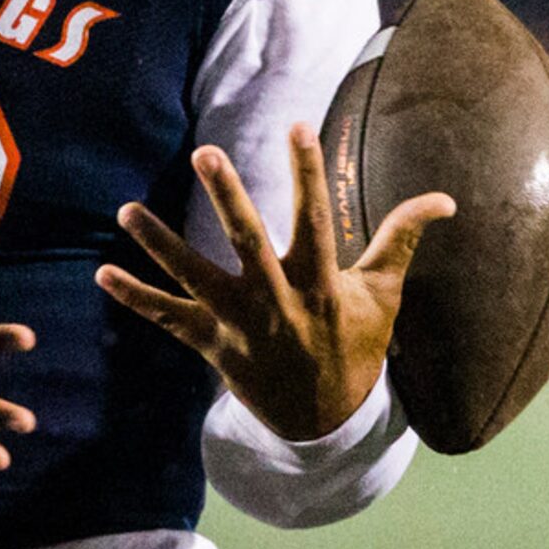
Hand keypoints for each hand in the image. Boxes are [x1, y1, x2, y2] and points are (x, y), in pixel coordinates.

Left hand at [96, 123, 454, 440]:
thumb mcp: (383, 294)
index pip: (316, 218)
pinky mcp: (213, 345)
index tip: (298, 126)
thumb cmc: (356, 345)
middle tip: (205, 152)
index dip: (308, 173)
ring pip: (194, 278)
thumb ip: (402, 238)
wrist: (327, 422)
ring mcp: (240, 325)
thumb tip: (445, 198)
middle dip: (227, 196)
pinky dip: (134, 297)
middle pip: (248, 241)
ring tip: (127, 210)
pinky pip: (166, 318)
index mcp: (320, 282)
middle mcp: (277, 300)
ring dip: (159, 244)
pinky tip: (103, 271)